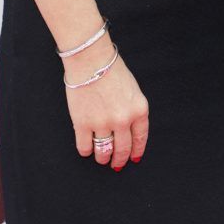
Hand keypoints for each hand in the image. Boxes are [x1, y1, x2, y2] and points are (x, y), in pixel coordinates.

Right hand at [64, 37, 148, 169]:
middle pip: (123, 149)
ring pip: (103, 152)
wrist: (91, 60)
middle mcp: (123, 119)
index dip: (136, 152)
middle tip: (116, 163)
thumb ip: (132, 110)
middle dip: (119, 159)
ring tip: (101, 157)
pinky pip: (85, 148)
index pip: (140, 139)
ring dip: (102, 157)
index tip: (134, 159)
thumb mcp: (132, 89)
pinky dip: (86, 151)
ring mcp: (103, 123)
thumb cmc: (112, 70)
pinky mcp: (83, 124)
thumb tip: (128, 131)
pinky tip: (87, 148)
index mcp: (139, 109)